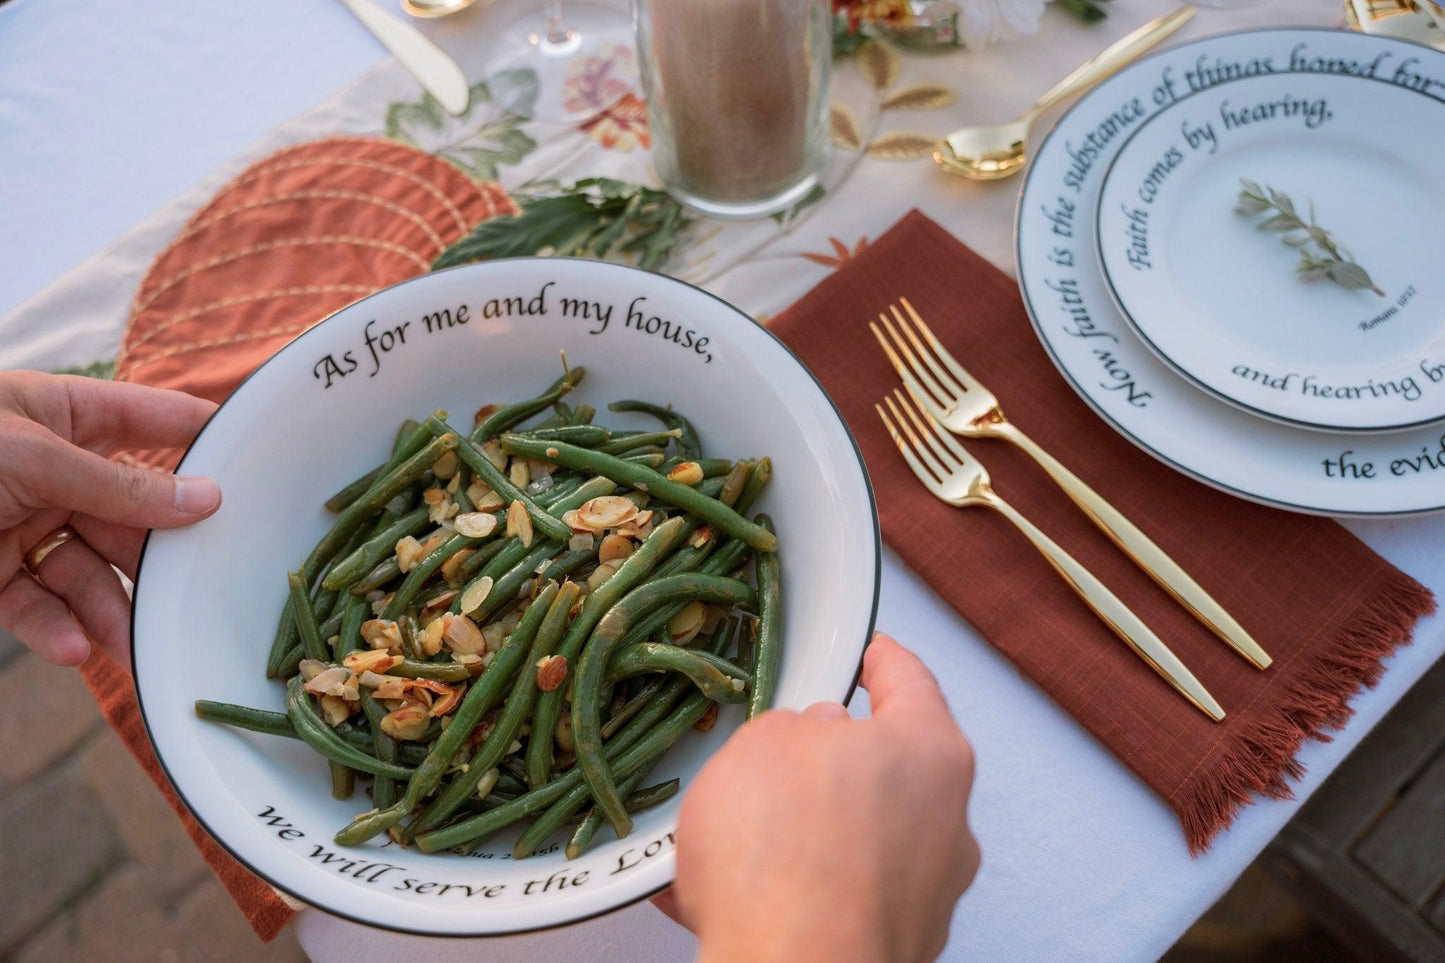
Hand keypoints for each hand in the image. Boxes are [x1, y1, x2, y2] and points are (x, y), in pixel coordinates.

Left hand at [0, 371, 219, 667]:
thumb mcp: (27, 457)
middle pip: (132, 512)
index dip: (207, 437)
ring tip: (129, 645)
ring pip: (92, 570)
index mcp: (59, 414)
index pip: (152, 420)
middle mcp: (50, 470)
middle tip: (199, 589)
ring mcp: (22, 525)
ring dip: (112, 609)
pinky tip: (72, 648)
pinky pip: (40, 606)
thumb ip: (119, 485)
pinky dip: (58, 630)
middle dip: (160, 555)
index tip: (267, 463)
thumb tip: (209, 499)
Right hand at [663, 633, 979, 962]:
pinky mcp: (891, 946)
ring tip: (726, 841)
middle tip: (770, 760)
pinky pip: (830, 899)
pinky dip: (785, 892)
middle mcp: (946, 824)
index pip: (909, 679)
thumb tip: (804, 743)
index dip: (877, 658)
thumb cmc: (787, 857)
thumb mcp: (762, 743)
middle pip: (884, 769)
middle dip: (823, 763)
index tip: (867, 653)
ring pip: (854, 841)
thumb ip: (792, 729)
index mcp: (931, 751)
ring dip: (797, 835)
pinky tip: (726, 892)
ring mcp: (925, 894)